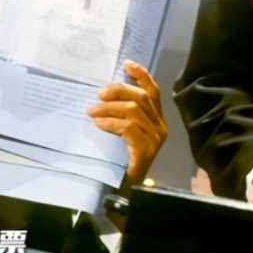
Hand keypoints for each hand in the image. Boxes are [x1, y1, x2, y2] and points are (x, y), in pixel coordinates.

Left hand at [87, 60, 167, 184]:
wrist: (124, 188)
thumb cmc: (120, 157)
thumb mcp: (121, 130)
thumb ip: (120, 114)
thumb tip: (101, 95)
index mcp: (156, 119)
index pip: (153, 91)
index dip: (141, 75)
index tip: (127, 64)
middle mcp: (160, 126)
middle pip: (141, 97)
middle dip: (118, 91)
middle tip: (98, 96)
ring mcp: (155, 138)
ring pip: (133, 110)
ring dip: (109, 108)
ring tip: (92, 112)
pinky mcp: (146, 150)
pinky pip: (128, 128)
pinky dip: (111, 123)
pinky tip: (98, 124)